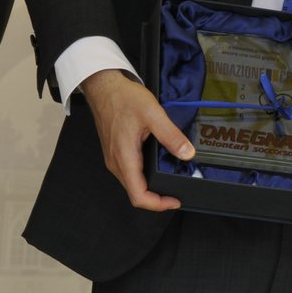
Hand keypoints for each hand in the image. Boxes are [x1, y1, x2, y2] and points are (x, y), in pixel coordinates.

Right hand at [81, 68, 193, 211]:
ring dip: (150, 188)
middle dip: (156, 198)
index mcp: (124, 158)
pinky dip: (144, 177)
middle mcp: (116, 163)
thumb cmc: (124, 99)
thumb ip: (171, 136)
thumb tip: (187, 154)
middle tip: (176, 193)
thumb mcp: (153, 114)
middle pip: (135, 193)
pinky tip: (157, 168)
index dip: (157, 204)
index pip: (138, 195)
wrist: (104, 88)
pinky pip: (130, 172)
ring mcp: (114, 158)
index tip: (175, 200)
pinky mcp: (115, 153)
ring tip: (170, 182)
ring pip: (132, 183)